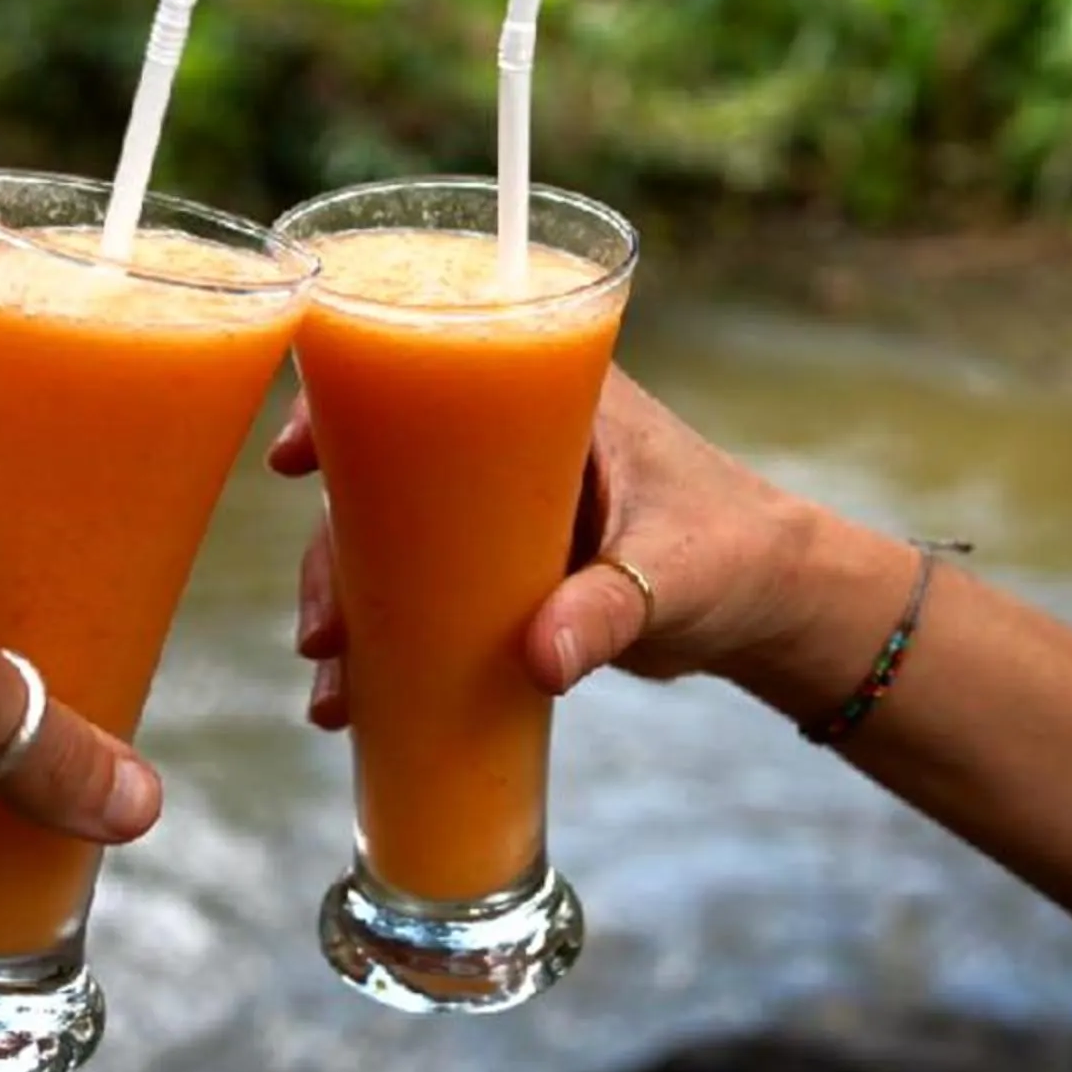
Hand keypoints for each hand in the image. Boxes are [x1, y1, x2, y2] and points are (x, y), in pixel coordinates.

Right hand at [270, 368, 912, 724]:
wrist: (774, 610)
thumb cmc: (740, 552)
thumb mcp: (677, 574)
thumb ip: (610, 611)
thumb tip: (540, 660)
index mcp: (553, 398)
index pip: (434, 372)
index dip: (351, 402)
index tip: (297, 453)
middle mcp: (511, 445)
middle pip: (389, 475)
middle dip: (337, 550)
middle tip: (322, 626)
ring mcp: (501, 511)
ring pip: (394, 543)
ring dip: (351, 605)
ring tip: (333, 683)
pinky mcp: (504, 571)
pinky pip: (424, 593)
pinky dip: (386, 639)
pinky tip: (356, 698)